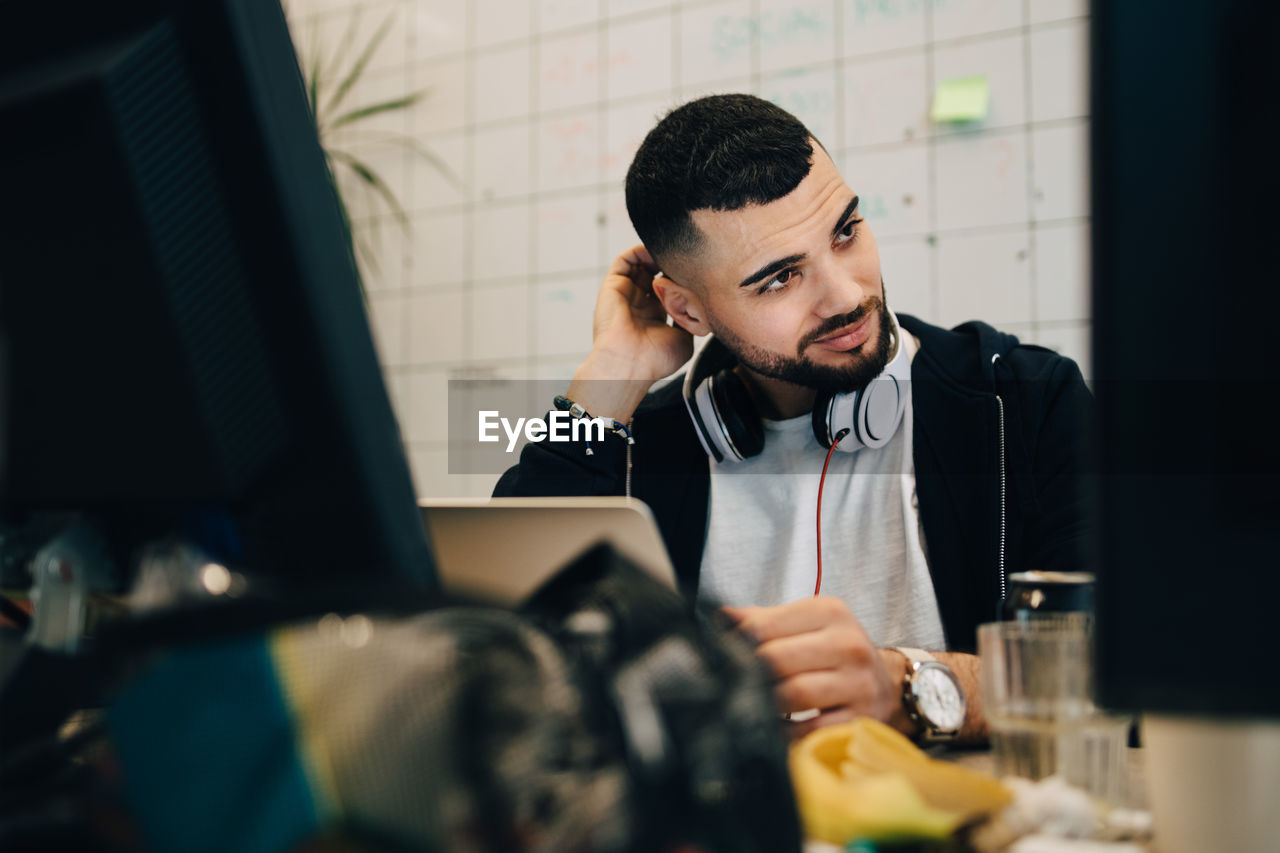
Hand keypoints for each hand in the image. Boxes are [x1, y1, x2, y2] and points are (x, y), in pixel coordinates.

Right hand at [565, 245, 693, 420]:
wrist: (630, 365)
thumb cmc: (654, 360)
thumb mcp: (684, 339)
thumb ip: (690, 319)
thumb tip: (699, 303)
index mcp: (654, 316)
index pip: (668, 288)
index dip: (682, 277)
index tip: (697, 271)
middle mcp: (639, 303)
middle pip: (656, 272)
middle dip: (672, 263)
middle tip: (687, 259)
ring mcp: (626, 293)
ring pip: (641, 263)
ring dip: (657, 255)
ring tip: (674, 252)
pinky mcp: (613, 285)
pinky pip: (625, 260)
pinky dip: (640, 251)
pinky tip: (656, 252)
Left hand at [725, 597, 900, 739]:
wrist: (887, 684)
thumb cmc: (833, 651)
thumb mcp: (805, 624)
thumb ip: (761, 619)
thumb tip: (720, 618)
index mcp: (829, 612)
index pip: (764, 626)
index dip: (736, 643)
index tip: (723, 656)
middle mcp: (848, 644)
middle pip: (776, 660)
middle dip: (750, 676)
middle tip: (733, 685)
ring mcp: (858, 683)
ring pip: (794, 694)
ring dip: (766, 704)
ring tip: (753, 705)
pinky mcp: (861, 718)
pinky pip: (811, 730)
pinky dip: (786, 733)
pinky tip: (775, 728)